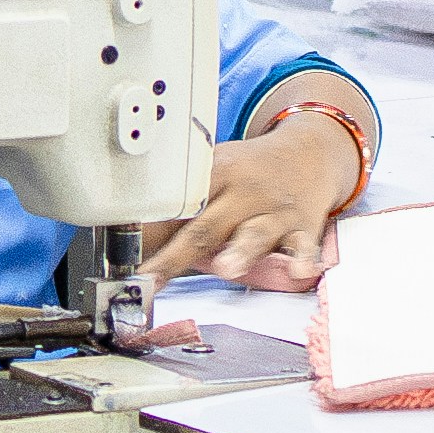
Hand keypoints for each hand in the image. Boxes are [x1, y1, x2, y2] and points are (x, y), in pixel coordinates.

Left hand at [140, 114, 362, 286]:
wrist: (309, 154)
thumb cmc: (250, 173)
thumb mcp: (214, 175)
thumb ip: (183, 210)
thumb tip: (136, 243)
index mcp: (213, 175)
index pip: (175, 207)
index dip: (148, 233)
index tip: (124, 257)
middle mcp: (242, 191)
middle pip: (205, 227)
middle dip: (175, 256)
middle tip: (151, 278)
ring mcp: (274, 210)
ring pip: (254, 233)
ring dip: (240, 250)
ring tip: (226, 268)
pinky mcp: (302, 227)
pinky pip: (302, 244)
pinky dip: (301, 258)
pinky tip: (298, 269)